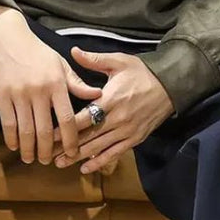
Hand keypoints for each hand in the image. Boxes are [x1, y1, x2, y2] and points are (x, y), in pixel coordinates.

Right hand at [0, 5, 101, 163]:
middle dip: (47, 150)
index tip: (72, 153)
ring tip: (31, 159)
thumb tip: (98, 95)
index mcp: (57, 84)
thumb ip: (77, 83)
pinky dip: (11, 138)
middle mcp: (39, 91)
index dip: (70, 139)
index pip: (67, 119)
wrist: (7, 35)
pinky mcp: (1, 95)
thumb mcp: (60, 63)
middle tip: (47, 162)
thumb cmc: (37, 51)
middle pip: (45, 130)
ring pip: (26, 130)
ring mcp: (19, 94)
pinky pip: (7, 123)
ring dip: (29, 149)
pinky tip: (14, 147)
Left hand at [52, 46, 173, 173]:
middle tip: (47, 154)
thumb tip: (73, 51)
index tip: (48, 134)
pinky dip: (99, 162)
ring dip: (78, 157)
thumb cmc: (143, 72)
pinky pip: (114, 154)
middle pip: (86, 137)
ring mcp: (126, 131)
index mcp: (110, 100)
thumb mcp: (119, 61)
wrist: (171, 86)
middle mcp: (117, 119)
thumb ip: (94, 60)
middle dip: (66, 147)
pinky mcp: (135, 139)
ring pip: (98, 148)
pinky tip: (85, 168)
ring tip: (60, 163)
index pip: (82, 118)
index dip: (64, 128)